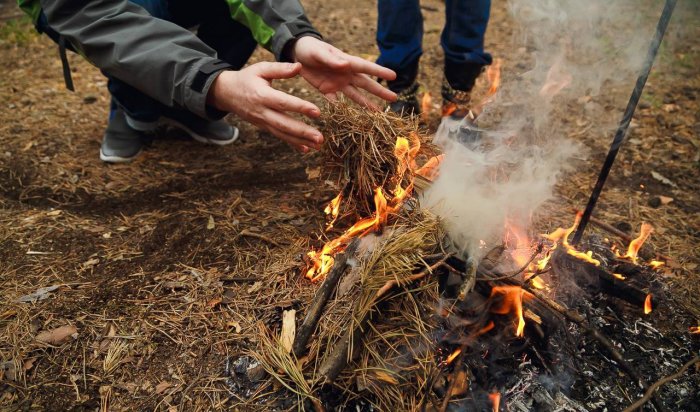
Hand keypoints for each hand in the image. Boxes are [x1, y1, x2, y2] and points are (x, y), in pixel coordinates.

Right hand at [207, 62, 321, 151]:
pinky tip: (306, 149)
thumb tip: (299, 66)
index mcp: (262, 95)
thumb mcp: (260, 69)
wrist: (226, 93)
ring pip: (283, 133)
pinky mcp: (264, 127)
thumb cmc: (246, 78)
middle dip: (303, 132)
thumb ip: (280, 68)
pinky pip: (280, 136)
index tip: (317, 112)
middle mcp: (262, 112)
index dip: (300, 107)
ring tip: (318, 145)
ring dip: (301, 141)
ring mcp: (263, 122)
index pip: (283, 103)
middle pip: (284, 124)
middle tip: (320, 138)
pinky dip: (293, 144)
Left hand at [292, 37, 396, 108]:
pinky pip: (337, 102)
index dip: (380, 72)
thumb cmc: (310, 48)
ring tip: (378, 114)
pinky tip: (351, 121)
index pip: (366, 67)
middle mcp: (346, 74)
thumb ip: (331, 60)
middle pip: (366, 84)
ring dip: (366, 105)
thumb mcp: (319, 53)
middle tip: (394, 98)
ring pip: (355, 96)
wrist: (297, 54)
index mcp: (346, 62)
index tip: (393, 76)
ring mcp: (338, 84)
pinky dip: (343, 111)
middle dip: (379, 91)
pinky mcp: (327, 91)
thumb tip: (346, 64)